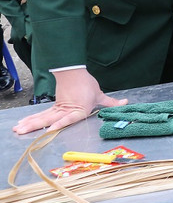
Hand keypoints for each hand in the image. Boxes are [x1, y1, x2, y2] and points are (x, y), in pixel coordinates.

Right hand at [12, 68, 126, 133]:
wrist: (74, 72)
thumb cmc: (87, 84)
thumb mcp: (100, 95)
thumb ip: (111, 102)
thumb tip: (125, 102)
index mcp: (79, 109)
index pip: (68, 117)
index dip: (60, 123)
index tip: (51, 127)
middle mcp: (66, 110)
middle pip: (49, 118)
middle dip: (35, 125)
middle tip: (22, 131)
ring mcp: (58, 108)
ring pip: (42, 117)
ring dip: (30, 123)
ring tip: (18, 129)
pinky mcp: (55, 107)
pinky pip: (42, 114)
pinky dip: (32, 119)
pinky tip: (23, 123)